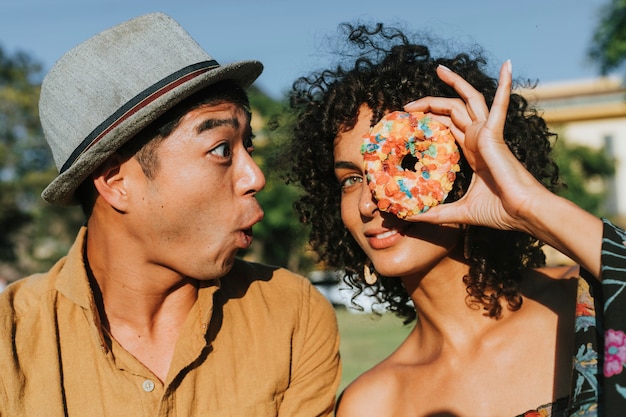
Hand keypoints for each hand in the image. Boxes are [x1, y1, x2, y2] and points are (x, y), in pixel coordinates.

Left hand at [403, 61, 549, 233]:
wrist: (522, 213)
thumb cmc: (499, 212)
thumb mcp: (459, 212)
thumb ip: (435, 214)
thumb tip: (409, 218)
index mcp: (472, 153)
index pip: (447, 128)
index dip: (428, 122)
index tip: (407, 122)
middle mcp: (479, 139)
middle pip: (452, 111)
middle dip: (429, 104)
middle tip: (407, 106)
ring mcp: (487, 134)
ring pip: (468, 99)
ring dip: (455, 83)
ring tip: (438, 68)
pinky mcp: (495, 133)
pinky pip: (499, 104)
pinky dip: (504, 84)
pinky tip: (506, 65)